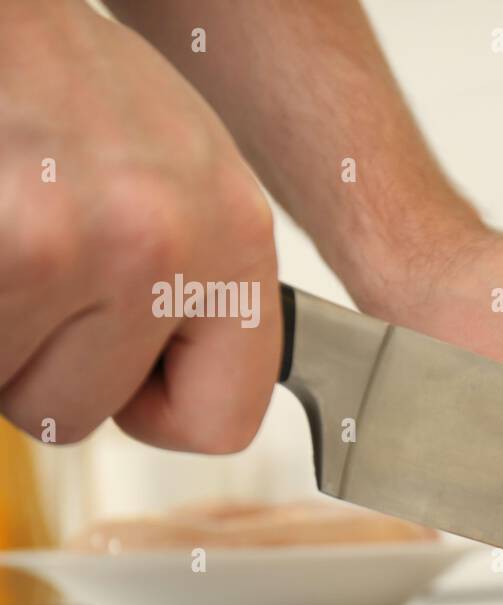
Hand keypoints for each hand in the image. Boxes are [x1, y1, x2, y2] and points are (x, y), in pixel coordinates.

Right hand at [0, 0, 278, 450]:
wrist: (11, 19)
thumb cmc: (77, 84)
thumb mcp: (185, 179)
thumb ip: (199, 286)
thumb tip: (185, 386)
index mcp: (235, 236)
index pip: (223, 422)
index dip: (159, 410)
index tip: (134, 376)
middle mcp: (161, 244)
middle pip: (80, 415)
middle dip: (41, 362)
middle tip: (37, 265)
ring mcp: (66, 244)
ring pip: (6, 387)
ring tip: (10, 231)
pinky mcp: (5, 243)